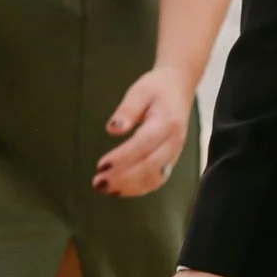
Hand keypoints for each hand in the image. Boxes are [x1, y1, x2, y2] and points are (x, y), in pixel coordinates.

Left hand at [96, 62, 194, 196]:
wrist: (179, 88)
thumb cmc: (156, 88)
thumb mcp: (139, 91)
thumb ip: (127, 110)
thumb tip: (113, 129)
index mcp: (167, 121)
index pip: (144, 144)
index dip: (123, 157)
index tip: (101, 165)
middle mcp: (174, 140)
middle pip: (150, 165)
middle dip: (123, 178)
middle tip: (97, 183)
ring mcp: (175, 152)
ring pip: (155, 177)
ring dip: (129, 187)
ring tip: (104, 188)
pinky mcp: (171, 160)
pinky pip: (157, 179)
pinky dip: (138, 189)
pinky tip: (118, 189)